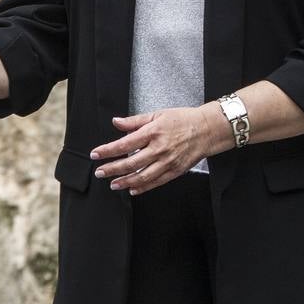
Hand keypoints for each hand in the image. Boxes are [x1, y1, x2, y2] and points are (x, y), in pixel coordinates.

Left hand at [89, 105, 232, 194]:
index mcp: (153, 132)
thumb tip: (116, 122)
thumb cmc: (183, 120)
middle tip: (100, 172)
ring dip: (125, 181)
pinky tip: (132, 189)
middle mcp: (159, 148)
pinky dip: (143, 187)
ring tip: (113, 184)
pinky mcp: (175, 171)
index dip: (108, 150)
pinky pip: (156, 182)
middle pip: (130, 163)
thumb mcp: (157, 114)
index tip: (96, 154)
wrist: (208, 129)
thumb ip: (135, 120)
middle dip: (112, 169)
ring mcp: (168, 162)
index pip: (125, 143)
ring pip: (142, 176)